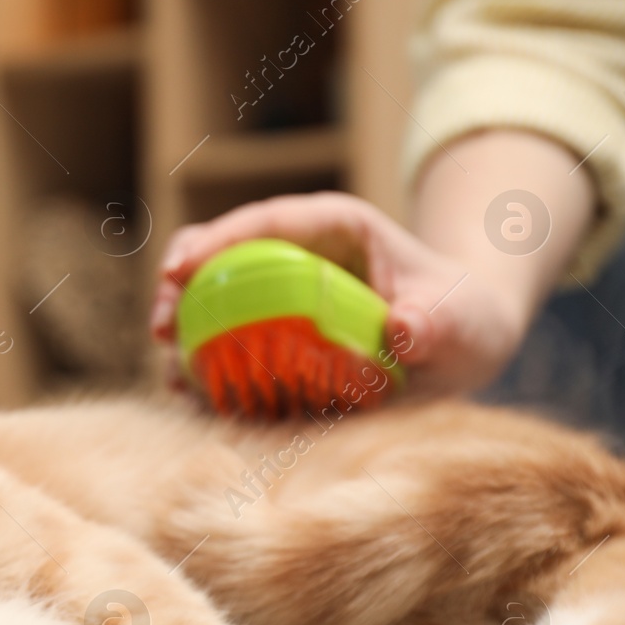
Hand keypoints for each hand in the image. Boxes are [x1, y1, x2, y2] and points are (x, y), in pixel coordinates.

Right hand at [149, 192, 529, 399]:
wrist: (463, 347)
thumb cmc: (464, 316)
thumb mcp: (459, 317)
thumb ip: (436, 321)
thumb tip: (404, 331)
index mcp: (333, 228)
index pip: (266, 222)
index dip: (215, 241)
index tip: (178, 271)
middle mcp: (295, 257)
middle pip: (218, 257)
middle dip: (178, 287)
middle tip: (160, 328)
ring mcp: (279, 299)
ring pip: (211, 304)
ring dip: (182, 337)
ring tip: (173, 377)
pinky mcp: (274, 341)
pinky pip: (226, 350)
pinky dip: (204, 373)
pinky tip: (194, 402)